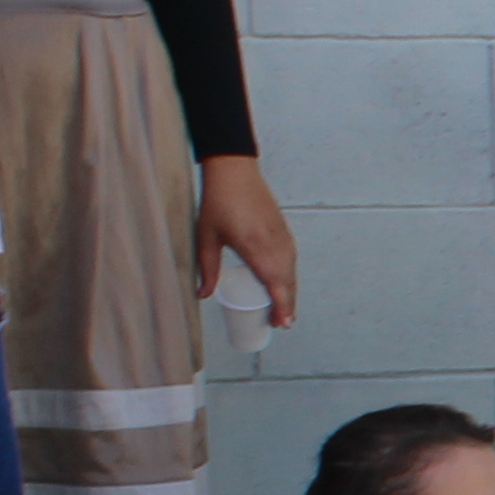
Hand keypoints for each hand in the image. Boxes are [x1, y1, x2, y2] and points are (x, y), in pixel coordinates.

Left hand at [194, 156, 298, 327]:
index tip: (282, 323)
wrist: (235, 171)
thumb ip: (208, 268)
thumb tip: (203, 295)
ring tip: (283, 308)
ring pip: (291, 272)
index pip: (276, 284)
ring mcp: (282, 237)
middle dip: (287, 305)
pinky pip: (291, 259)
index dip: (282, 306)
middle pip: (288, 282)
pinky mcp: (284, 231)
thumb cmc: (218, 202)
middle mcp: (274, 244)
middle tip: (280, 323)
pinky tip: (282, 281)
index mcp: (256, 248)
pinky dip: (289, 275)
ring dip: (289, 291)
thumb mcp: (207, 237)